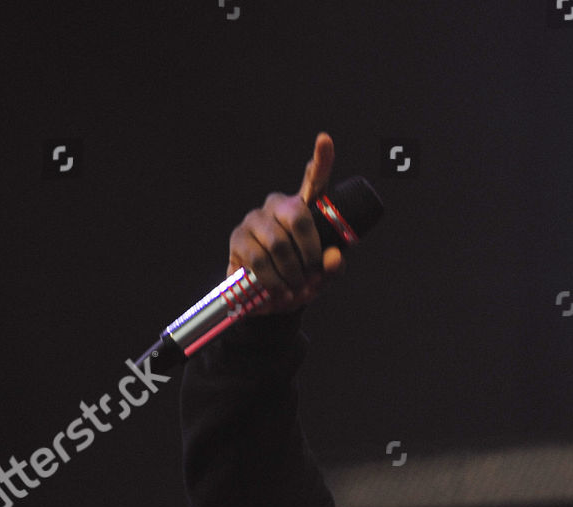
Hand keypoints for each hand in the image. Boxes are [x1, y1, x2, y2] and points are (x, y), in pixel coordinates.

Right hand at [227, 132, 346, 314]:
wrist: (271, 301)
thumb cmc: (301, 279)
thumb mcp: (323, 276)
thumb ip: (333, 267)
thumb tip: (334, 258)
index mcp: (305, 209)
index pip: (314, 180)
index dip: (321, 159)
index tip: (325, 139)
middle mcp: (279, 206)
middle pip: (298, 215)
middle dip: (310, 250)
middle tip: (313, 273)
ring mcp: (256, 220)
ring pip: (279, 243)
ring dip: (292, 272)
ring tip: (295, 287)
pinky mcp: (238, 238)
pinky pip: (260, 260)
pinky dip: (274, 281)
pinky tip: (278, 290)